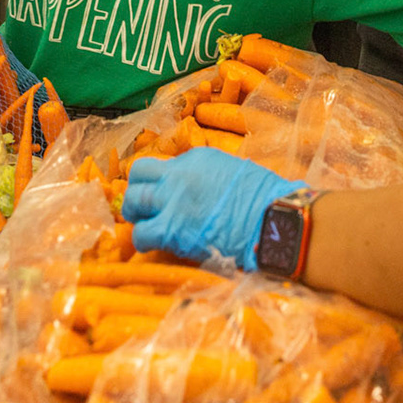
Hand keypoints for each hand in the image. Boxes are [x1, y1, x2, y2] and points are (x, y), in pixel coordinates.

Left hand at [123, 149, 302, 270]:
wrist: (271, 218)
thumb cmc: (264, 198)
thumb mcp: (235, 171)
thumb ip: (211, 177)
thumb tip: (204, 190)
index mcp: (196, 158)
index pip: (165, 165)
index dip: (162, 182)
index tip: (167, 194)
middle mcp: (178, 174)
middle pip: (138, 173)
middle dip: (137, 190)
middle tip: (143, 206)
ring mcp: (171, 200)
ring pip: (132, 200)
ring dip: (135, 214)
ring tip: (143, 224)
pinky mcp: (170, 228)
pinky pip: (140, 233)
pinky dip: (142, 240)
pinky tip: (152, 244)